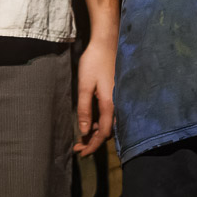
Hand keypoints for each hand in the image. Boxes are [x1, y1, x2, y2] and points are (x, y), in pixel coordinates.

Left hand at [72, 40, 114, 156]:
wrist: (106, 43)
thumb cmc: (94, 62)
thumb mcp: (84, 86)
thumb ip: (84, 109)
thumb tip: (84, 130)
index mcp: (110, 104)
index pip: (103, 133)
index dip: (93, 145)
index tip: (81, 153)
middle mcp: (118, 104)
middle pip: (108, 131)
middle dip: (93, 141)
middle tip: (78, 146)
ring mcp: (118, 98)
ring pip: (109, 123)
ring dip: (96, 131)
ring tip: (81, 136)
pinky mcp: (116, 93)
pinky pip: (110, 114)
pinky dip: (100, 121)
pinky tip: (90, 121)